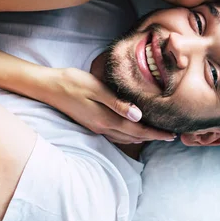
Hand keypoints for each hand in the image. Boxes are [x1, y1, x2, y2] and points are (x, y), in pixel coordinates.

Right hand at [47, 67, 175, 144]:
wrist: (48, 87)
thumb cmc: (72, 82)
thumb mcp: (96, 89)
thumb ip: (118, 103)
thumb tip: (138, 116)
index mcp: (105, 119)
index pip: (137, 130)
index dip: (155, 133)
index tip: (171, 135)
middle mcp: (102, 127)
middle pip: (133, 136)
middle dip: (152, 137)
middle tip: (169, 135)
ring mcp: (95, 127)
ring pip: (124, 138)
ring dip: (140, 137)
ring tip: (155, 134)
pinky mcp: (91, 123)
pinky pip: (115, 134)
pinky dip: (128, 135)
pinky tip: (132, 130)